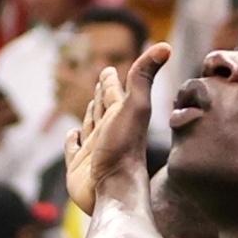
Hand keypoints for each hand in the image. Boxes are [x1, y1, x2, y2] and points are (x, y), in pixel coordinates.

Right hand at [66, 44, 169, 211]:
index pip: (115, 93)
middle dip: (101, 94)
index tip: (110, 69)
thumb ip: (143, 76)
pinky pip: (73, 149)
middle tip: (102, 82)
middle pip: (103, 108)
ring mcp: (93, 150)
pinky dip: (72, 140)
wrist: (114, 192)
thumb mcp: (136, 106)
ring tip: (91, 104)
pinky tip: (73, 135)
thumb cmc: (125, 149)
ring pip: (89, 126)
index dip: (112, 80)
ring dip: (90, 114)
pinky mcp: (78, 167)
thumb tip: (165, 46)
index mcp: (120, 116)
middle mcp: (108, 132)